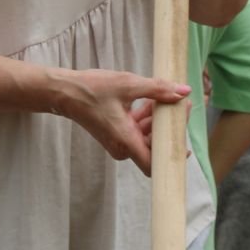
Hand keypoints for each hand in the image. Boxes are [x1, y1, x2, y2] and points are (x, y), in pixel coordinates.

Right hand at [55, 69, 191, 174]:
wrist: (65, 92)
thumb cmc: (91, 89)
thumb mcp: (128, 84)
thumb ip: (158, 89)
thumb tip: (184, 92)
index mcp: (126, 141)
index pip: (155, 164)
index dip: (173, 154)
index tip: (184, 135)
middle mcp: (123, 147)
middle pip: (155, 147)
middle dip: (170, 128)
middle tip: (181, 105)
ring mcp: (120, 142)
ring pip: (148, 137)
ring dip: (160, 120)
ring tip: (170, 98)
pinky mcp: (118, 135)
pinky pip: (139, 131)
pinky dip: (148, 118)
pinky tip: (153, 101)